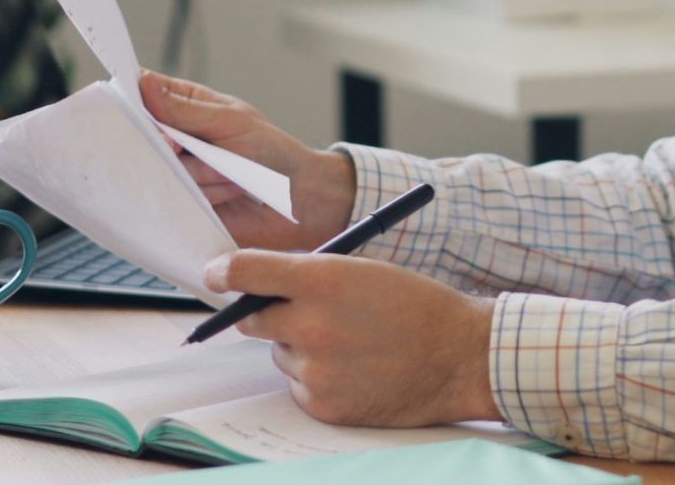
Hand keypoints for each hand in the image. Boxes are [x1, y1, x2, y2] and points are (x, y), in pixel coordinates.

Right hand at [141, 71, 355, 249]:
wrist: (298, 200)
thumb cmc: (271, 151)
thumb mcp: (230, 121)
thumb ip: (185, 109)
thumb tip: (144, 83)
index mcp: (186, 106)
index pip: (143, 94)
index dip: (132, 100)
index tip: (135, 108)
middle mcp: (176, 139)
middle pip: (142, 137)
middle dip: (172, 145)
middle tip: (192, 148)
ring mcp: (177, 172)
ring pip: (161, 170)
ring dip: (202, 174)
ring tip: (231, 173)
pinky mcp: (183, 204)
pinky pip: (174, 200)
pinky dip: (206, 196)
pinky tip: (230, 193)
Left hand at [205, 250, 500, 426]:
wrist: (459, 356)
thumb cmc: (417, 306)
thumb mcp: (363, 270)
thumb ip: (310, 275)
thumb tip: (262, 285)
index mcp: (323, 279)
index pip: (246, 271)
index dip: (223, 271)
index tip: (215, 274)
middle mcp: (311, 325)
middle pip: (253, 318)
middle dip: (267, 312)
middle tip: (299, 311)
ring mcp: (315, 369)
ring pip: (281, 354)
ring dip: (301, 347)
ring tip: (352, 343)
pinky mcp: (322, 404)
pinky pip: (299, 386)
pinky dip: (318, 377)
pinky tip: (356, 369)